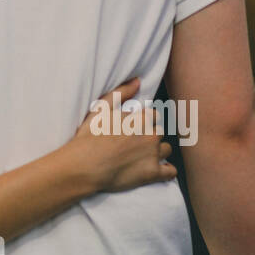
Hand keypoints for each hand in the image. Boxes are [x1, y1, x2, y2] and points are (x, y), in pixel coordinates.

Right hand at [67, 77, 177, 194]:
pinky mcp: (153, 173)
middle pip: (159, 133)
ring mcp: (153, 155)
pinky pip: (170, 172)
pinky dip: (165, 171)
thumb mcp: (101, 108)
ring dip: (157, 152)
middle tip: (134, 145)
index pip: (154, 116)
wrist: (84, 166)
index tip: (133, 130)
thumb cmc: (89, 137)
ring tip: (142, 158)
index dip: (144, 122)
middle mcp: (150, 135)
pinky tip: (155, 171)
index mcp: (140, 119)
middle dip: (150, 137)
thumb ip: (121, 92)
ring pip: (166, 150)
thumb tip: (137, 81)